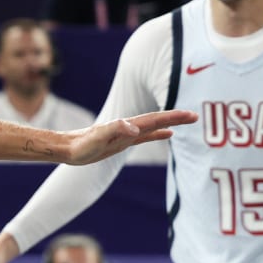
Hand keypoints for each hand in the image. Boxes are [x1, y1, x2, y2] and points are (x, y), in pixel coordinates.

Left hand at [63, 110, 195, 163]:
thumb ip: (114, 130)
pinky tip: (168, 134)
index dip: (172, 117)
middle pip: (157, 120)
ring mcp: (127, 134)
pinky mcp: (122, 142)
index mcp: (127, 126)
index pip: (155, 120)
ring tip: (188, 120)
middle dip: (176, 118)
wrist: (66, 148)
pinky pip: (146, 136)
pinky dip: (158, 134)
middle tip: (196, 116)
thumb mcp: (97, 138)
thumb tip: (135, 128)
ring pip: (154, 127)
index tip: (190, 115)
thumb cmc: (80, 145)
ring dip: (171, 123)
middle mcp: (129, 128)